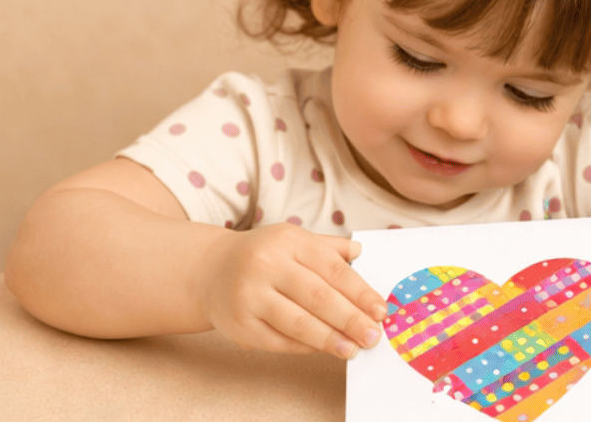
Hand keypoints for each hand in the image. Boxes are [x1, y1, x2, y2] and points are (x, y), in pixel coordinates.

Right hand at [194, 224, 387, 356]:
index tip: (380, 311)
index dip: (360, 292)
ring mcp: (249, 295)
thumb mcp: (292, 240)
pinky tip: (323, 349)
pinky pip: (280, 341)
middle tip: (372, 336)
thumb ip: (328, 247)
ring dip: (330, 339)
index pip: (332, 268)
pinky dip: (305, 347)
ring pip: (299, 323)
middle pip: (318, 297)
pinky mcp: (240, 324)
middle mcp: (265, 264)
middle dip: (350, 320)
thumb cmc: (262, 256)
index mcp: (286, 240)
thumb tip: (362, 251)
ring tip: (352, 349)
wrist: (210, 271)